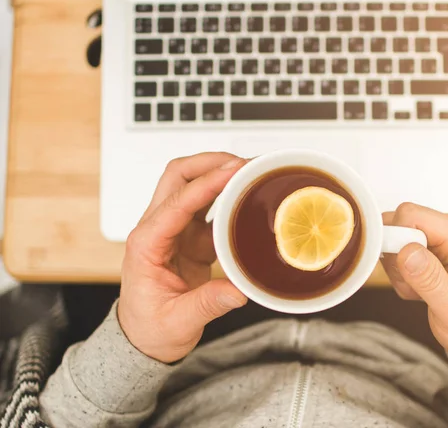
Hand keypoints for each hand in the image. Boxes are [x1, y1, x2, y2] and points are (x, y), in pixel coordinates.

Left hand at [118, 152, 247, 363]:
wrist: (144, 339)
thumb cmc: (150, 329)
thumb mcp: (177, 322)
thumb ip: (208, 304)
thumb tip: (239, 290)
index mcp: (146, 243)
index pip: (177, 202)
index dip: (207, 184)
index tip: (234, 172)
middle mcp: (157, 228)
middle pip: (178, 176)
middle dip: (210, 162)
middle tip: (242, 163)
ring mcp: (174, 229)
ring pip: (193, 183)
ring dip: (219, 173)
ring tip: (250, 172)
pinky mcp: (190, 236)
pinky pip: (209, 206)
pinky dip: (229, 196)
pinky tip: (248, 197)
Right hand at [382, 204, 447, 367]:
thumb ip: (430, 280)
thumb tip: (406, 250)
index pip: (411, 215)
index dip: (396, 239)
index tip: (401, 270)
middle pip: (399, 223)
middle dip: (396, 258)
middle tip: (414, 287)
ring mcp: (439, 238)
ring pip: (395, 238)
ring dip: (398, 270)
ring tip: (421, 293)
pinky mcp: (429, 248)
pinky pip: (397, 251)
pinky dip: (401, 275)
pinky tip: (421, 291)